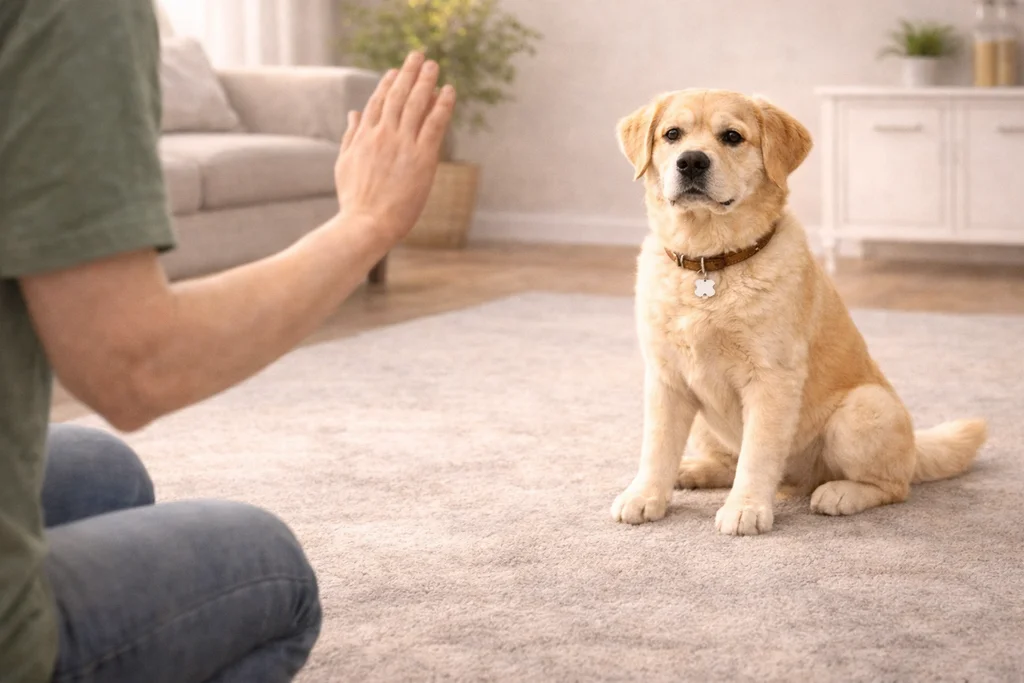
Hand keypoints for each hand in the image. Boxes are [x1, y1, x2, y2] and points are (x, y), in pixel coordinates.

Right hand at [334, 51, 455, 245]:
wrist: (366, 224)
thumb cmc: (355, 201)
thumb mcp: (344, 164)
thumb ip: (350, 136)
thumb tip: (353, 113)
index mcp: (363, 136)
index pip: (377, 102)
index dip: (388, 84)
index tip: (396, 71)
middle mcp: (383, 135)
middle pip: (397, 96)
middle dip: (409, 73)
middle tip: (419, 55)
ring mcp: (402, 144)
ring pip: (416, 104)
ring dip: (426, 81)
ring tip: (434, 65)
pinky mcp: (422, 158)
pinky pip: (435, 124)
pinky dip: (442, 105)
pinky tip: (449, 91)